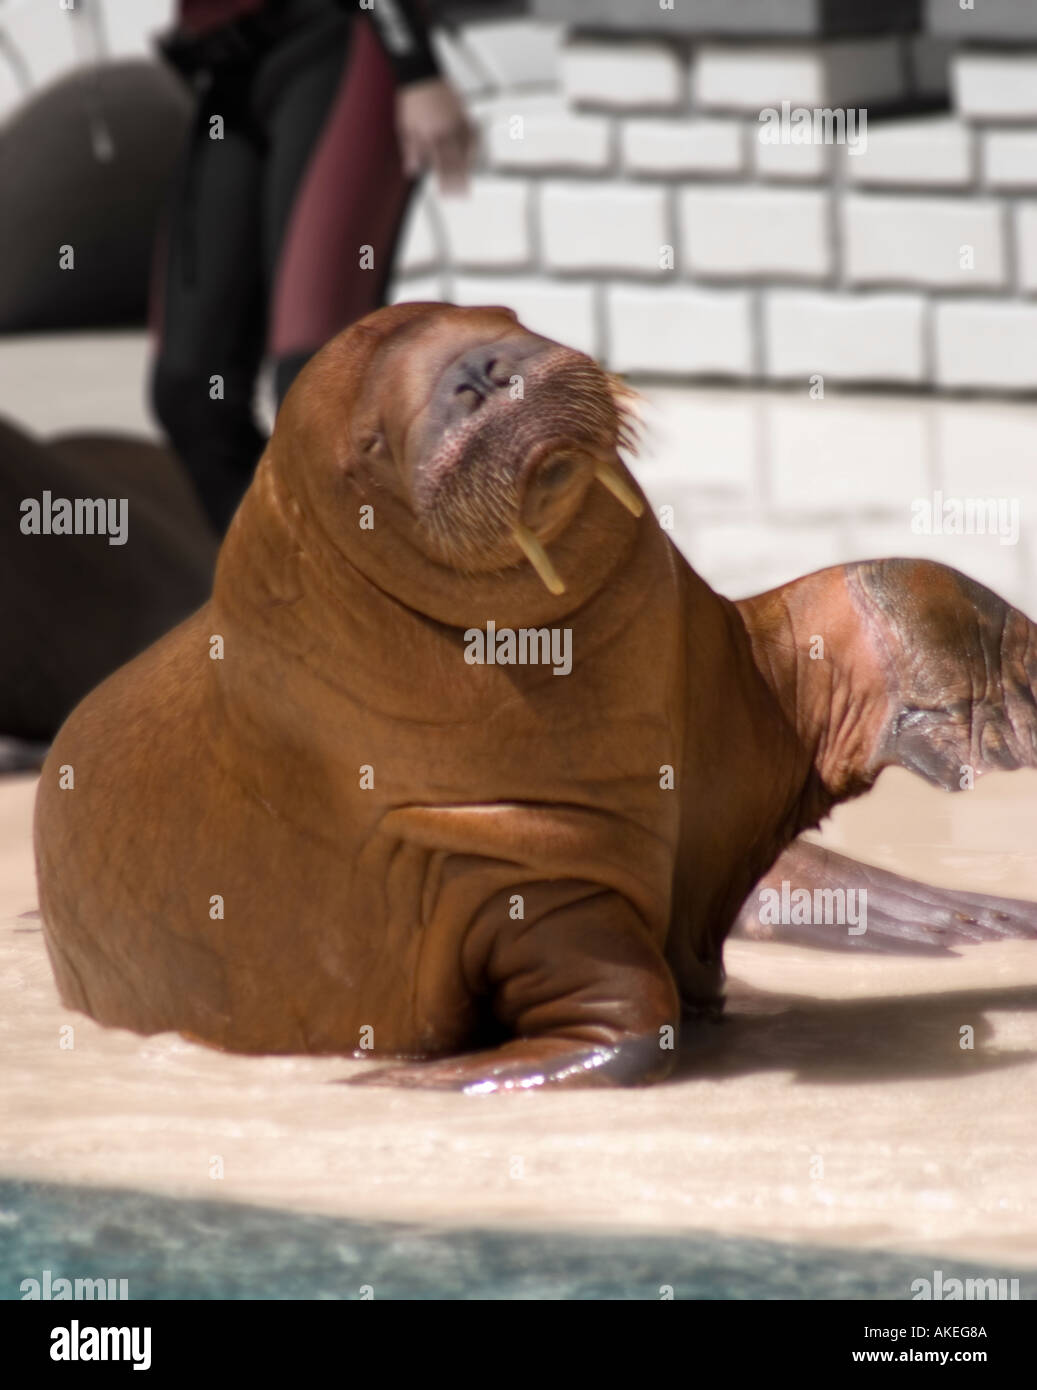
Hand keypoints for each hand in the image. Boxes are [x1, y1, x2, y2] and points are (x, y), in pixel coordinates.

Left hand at [396, 78, 475, 194]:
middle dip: (459, 181)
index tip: (447, 195)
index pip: (440, 165)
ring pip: (467, 150)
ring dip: (468, 168)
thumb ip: (411, 150)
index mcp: (431, 135)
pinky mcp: (463, 113)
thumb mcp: (406, 127)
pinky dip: (474, 147)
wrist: (421, 74)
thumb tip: (412, 170)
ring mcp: (457, 122)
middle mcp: (446, 130)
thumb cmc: (412, 99)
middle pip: (456, 162)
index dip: (444, 182)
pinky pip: (473, 134)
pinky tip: (473, 157)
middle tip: (462, 196)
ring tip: (468, 182)